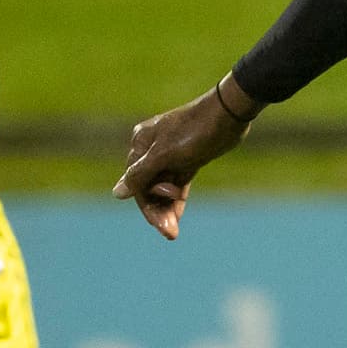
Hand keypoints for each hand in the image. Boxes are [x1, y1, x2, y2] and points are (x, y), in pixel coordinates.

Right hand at [111, 80, 256, 239]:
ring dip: (168, 208)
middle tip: (171, 233)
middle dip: (158, 210)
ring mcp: (170, 154)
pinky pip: (177, 183)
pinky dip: (177, 199)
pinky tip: (177, 216)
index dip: (147, 207)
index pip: (135, 183)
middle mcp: (152, 149)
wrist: (229, 115)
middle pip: (148, 187)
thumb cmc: (195, 132)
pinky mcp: (187, 158)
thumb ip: (140, 175)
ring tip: (174, 231)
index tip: (161, 226)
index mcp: (141, 143)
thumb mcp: (164, 155)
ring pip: (163, 188)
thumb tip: (117, 193)